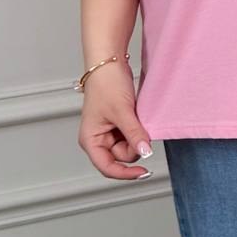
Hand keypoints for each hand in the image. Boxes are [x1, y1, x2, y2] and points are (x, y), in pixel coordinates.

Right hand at [77, 57, 154, 180]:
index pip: (107, 167)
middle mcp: (98, 139)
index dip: (125, 173)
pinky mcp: (119, 125)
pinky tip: (137, 116)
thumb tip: (146, 153)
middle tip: (137, 125)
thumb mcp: (122, 111)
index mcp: (90, 140)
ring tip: (134, 116)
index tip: (144, 172)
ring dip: (136, 136)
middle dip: (133, 145)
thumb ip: (134, 134)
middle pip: (121, 158)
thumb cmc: (106, 84)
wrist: (110, 63)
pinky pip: (132, 136)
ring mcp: (109, 133)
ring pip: (129, 147)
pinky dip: (138, 130)